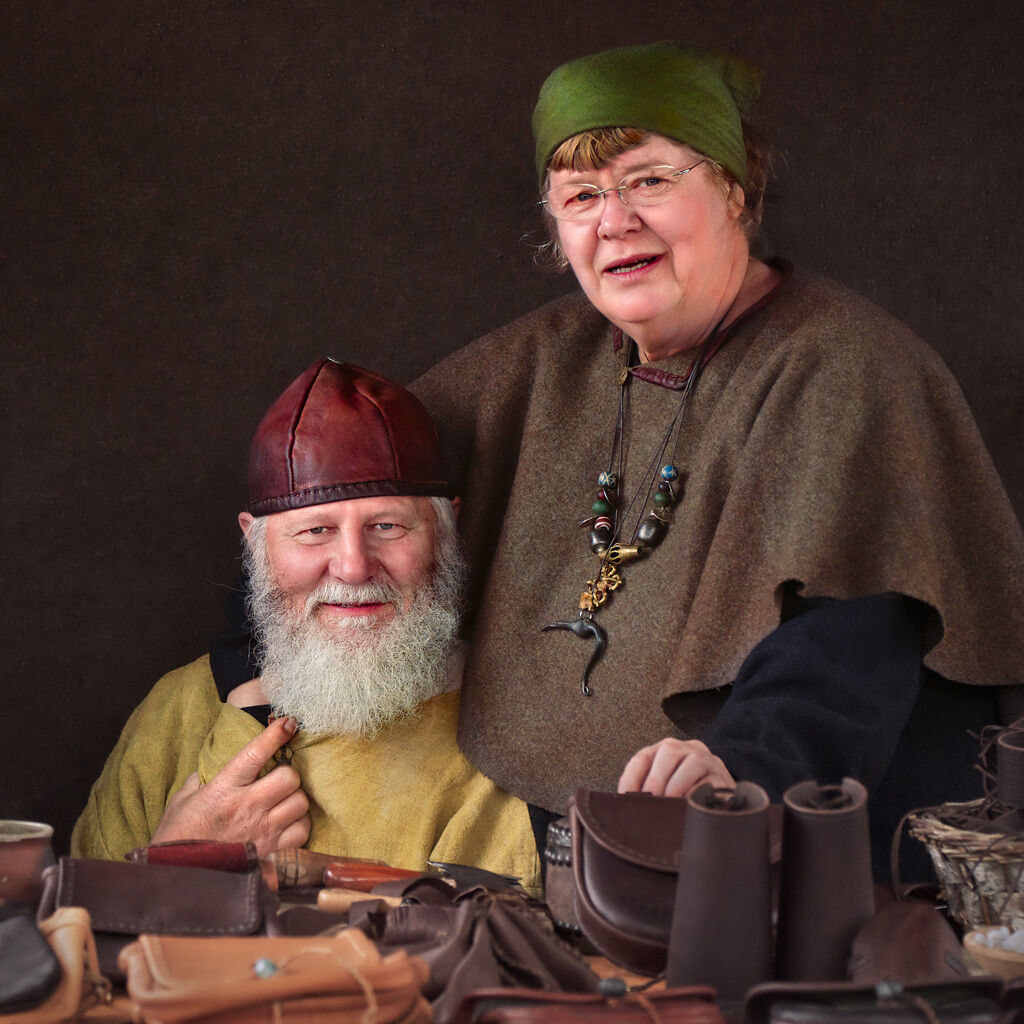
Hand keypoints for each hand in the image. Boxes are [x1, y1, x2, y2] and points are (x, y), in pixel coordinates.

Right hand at [151, 716, 309, 856]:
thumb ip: (201, 779)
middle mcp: (247, 807)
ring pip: (301, 803)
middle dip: (288, 775)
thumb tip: (213, 764)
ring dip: (295, 800)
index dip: (276, 734)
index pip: (256, 752)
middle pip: (290, 777)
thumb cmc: (178, 838)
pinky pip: (302, 831)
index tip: (288, 724)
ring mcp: (262, 831)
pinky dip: (298, 826)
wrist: (177, 880)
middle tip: (278, 781)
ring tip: (282, 804)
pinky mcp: (272, 853)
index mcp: (224, 789)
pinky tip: (285, 826)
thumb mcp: (182, 801)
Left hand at [618, 737, 734, 797]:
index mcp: (666, 751)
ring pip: (694, 762)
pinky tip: (690, 806)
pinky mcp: (725, 778)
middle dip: (656, 780)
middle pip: (669, 751)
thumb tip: (628, 804)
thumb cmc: (684, 798)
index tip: (626, 798)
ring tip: (670, 804)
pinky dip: (699, 794)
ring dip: (678, 786)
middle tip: (650, 804)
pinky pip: (712, 782)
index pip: (643, 757)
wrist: (723, 803)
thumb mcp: (662, 790)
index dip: (632, 777)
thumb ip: (646, 792)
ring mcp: (709, 761)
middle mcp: (688, 749)